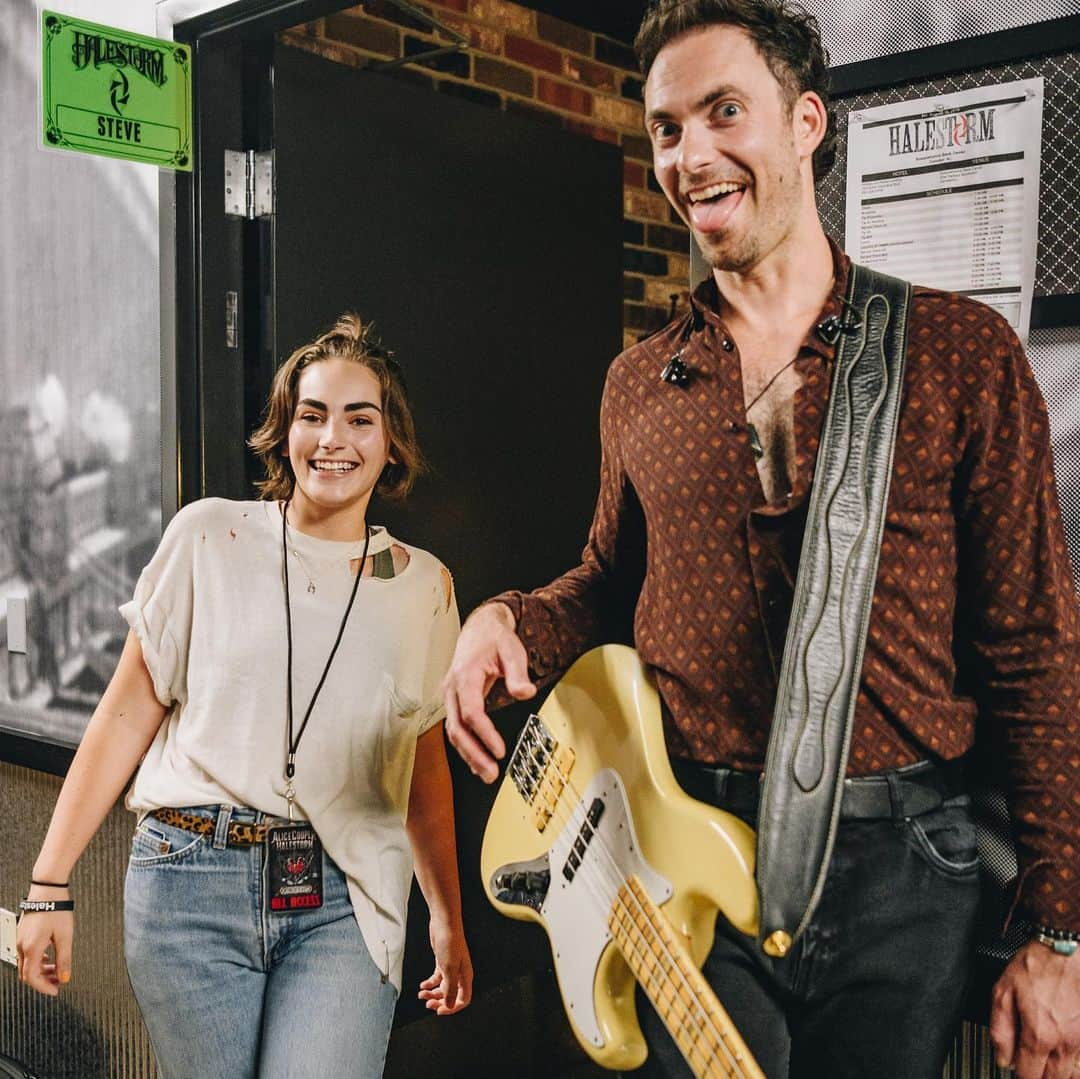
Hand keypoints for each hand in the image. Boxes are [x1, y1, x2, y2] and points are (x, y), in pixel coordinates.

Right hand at [15, 885, 72, 996]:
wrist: (47, 889)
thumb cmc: (57, 909)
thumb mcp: (65, 935)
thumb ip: (65, 958)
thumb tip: (65, 977)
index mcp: (31, 949)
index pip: (33, 978)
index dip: (44, 988)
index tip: (56, 991)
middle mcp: (21, 946)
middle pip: (28, 974)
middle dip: (43, 980)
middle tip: (58, 981)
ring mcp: (20, 939)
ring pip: (27, 964)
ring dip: (41, 970)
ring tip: (57, 968)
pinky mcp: (22, 934)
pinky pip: (26, 954)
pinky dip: (38, 960)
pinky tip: (50, 956)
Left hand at [418, 918, 471, 1015]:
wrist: (444, 923)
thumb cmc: (450, 941)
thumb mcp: (449, 969)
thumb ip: (449, 989)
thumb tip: (449, 1006)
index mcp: (465, 976)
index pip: (462, 999)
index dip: (452, 1008)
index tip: (439, 1010)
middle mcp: (460, 973)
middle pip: (451, 996)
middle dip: (439, 1001)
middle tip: (427, 1003)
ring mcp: (451, 968)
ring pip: (443, 988)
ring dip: (432, 993)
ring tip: (422, 994)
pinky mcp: (443, 962)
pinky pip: (437, 978)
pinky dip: (430, 983)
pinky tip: (423, 985)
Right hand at [443, 602, 535, 782]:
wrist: (479, 628)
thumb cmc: (495, 639)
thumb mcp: (512, 650)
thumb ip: (517, 673)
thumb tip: (526, 693)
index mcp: (464, 676)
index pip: (471, 712)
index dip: (484, 733)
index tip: (500, 749)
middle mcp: (452, 688)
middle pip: (457, 728)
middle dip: (473, 753)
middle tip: (491, 772)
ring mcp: (450, 696)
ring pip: (453, 731)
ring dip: (468, 754)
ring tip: (486, 774)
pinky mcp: (454, 701)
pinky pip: (456, 727)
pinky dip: (465, 746)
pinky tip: (477, 761)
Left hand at [990, 940, 1079, 1077]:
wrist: (1065, 951)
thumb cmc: (1035, 967)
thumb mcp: (1003, 992)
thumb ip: (1000, 1029)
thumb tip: (1002, 1058)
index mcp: (1039, 1035)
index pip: (1030, 1077)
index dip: (1019, 1077)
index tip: (1014, 1070)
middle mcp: (1064, 1043)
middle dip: (1038, 1078)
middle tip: (1028, 1068)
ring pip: (1072, 1075)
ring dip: (1057, 1075)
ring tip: (1044, 1065)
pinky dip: (1073, 1066)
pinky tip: (1061, 1058)